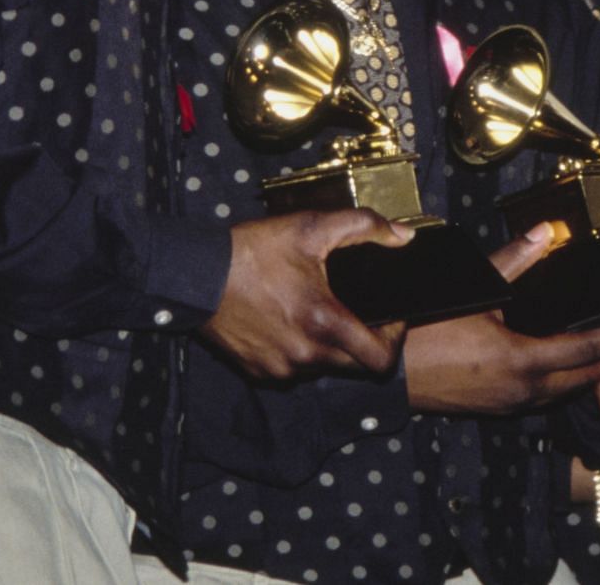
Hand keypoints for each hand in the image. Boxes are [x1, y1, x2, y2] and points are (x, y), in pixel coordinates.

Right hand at [199, 209, 410, 380]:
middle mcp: (304, 354)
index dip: (393, 340)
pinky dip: (297, 351)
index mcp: (323, 323)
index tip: (390, 318)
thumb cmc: (252, 251)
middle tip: (353, 309)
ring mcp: (280, 367)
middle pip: (354, 366)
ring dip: (327, 345)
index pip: (379, 360)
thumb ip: (364, 227)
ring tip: (314, 310)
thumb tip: (403, 236)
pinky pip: (292, 369)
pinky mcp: (258, 371)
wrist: (197, 276)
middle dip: (361, 340)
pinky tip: (286, 322)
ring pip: (321, 366)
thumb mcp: (311, 227)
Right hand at [405, 224, 599, 413]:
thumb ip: (513, 262)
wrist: (386, 374)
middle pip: (584, 378)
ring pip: (565, 392)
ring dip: (590, 374)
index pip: (586, 350)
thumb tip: (545, 232)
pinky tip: (567, 366)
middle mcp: (523, 390)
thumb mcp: (472, 291)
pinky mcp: (498, 409)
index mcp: (521, 361)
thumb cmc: (425, 330)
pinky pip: (545, 398)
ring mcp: (510, 404)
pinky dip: (565, 382)